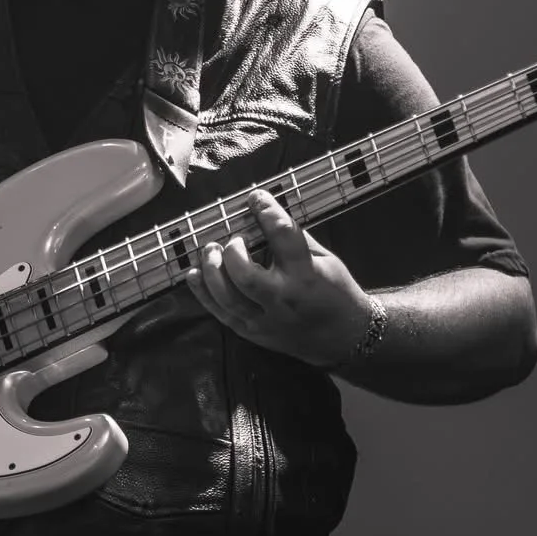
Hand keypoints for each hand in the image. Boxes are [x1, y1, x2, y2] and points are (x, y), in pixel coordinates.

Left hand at [184, 188, 377, 366]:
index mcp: (307, 275)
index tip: (256, 198)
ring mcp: (266, 320)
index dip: (267, 211)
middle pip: (246, 276)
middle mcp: (284, 300)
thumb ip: (295, 239)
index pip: (283, 236)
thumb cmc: (335, 291)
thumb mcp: (325, 259)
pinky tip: (193, 274)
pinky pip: (220, 313)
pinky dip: (202, 292)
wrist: (343, 338)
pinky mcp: (252, 333)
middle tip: (234, 240)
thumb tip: (264, 215)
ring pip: (228, 297)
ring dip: (211, 270)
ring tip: (210, 251)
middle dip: (232, 252)